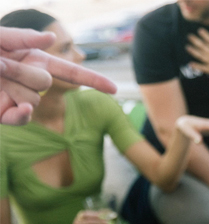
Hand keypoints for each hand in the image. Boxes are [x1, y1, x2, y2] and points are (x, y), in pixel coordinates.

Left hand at [0, 27, 116, 125]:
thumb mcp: (0, 37)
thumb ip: (25, 37)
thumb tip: (53, 38)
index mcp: (36, 60)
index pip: (72, 73)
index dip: (94, 80)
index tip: (114, 89)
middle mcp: (31, 80)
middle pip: (44, 82)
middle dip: (21, 71)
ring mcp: (20, 99)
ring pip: (32, 99)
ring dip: (11, 86)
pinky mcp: (7, 114)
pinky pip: (22, 119)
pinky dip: (23, 115)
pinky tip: (21, 108)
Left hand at [186, 28, 208, 85]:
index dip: (205, 35)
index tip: (199, 30)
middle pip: (203, 46)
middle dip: (196, 41)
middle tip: (189, 36)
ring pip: (200, 56)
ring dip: (193, 51)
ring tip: (187, 47)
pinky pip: (202, 68)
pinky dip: (196, 66)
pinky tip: (190, 64)